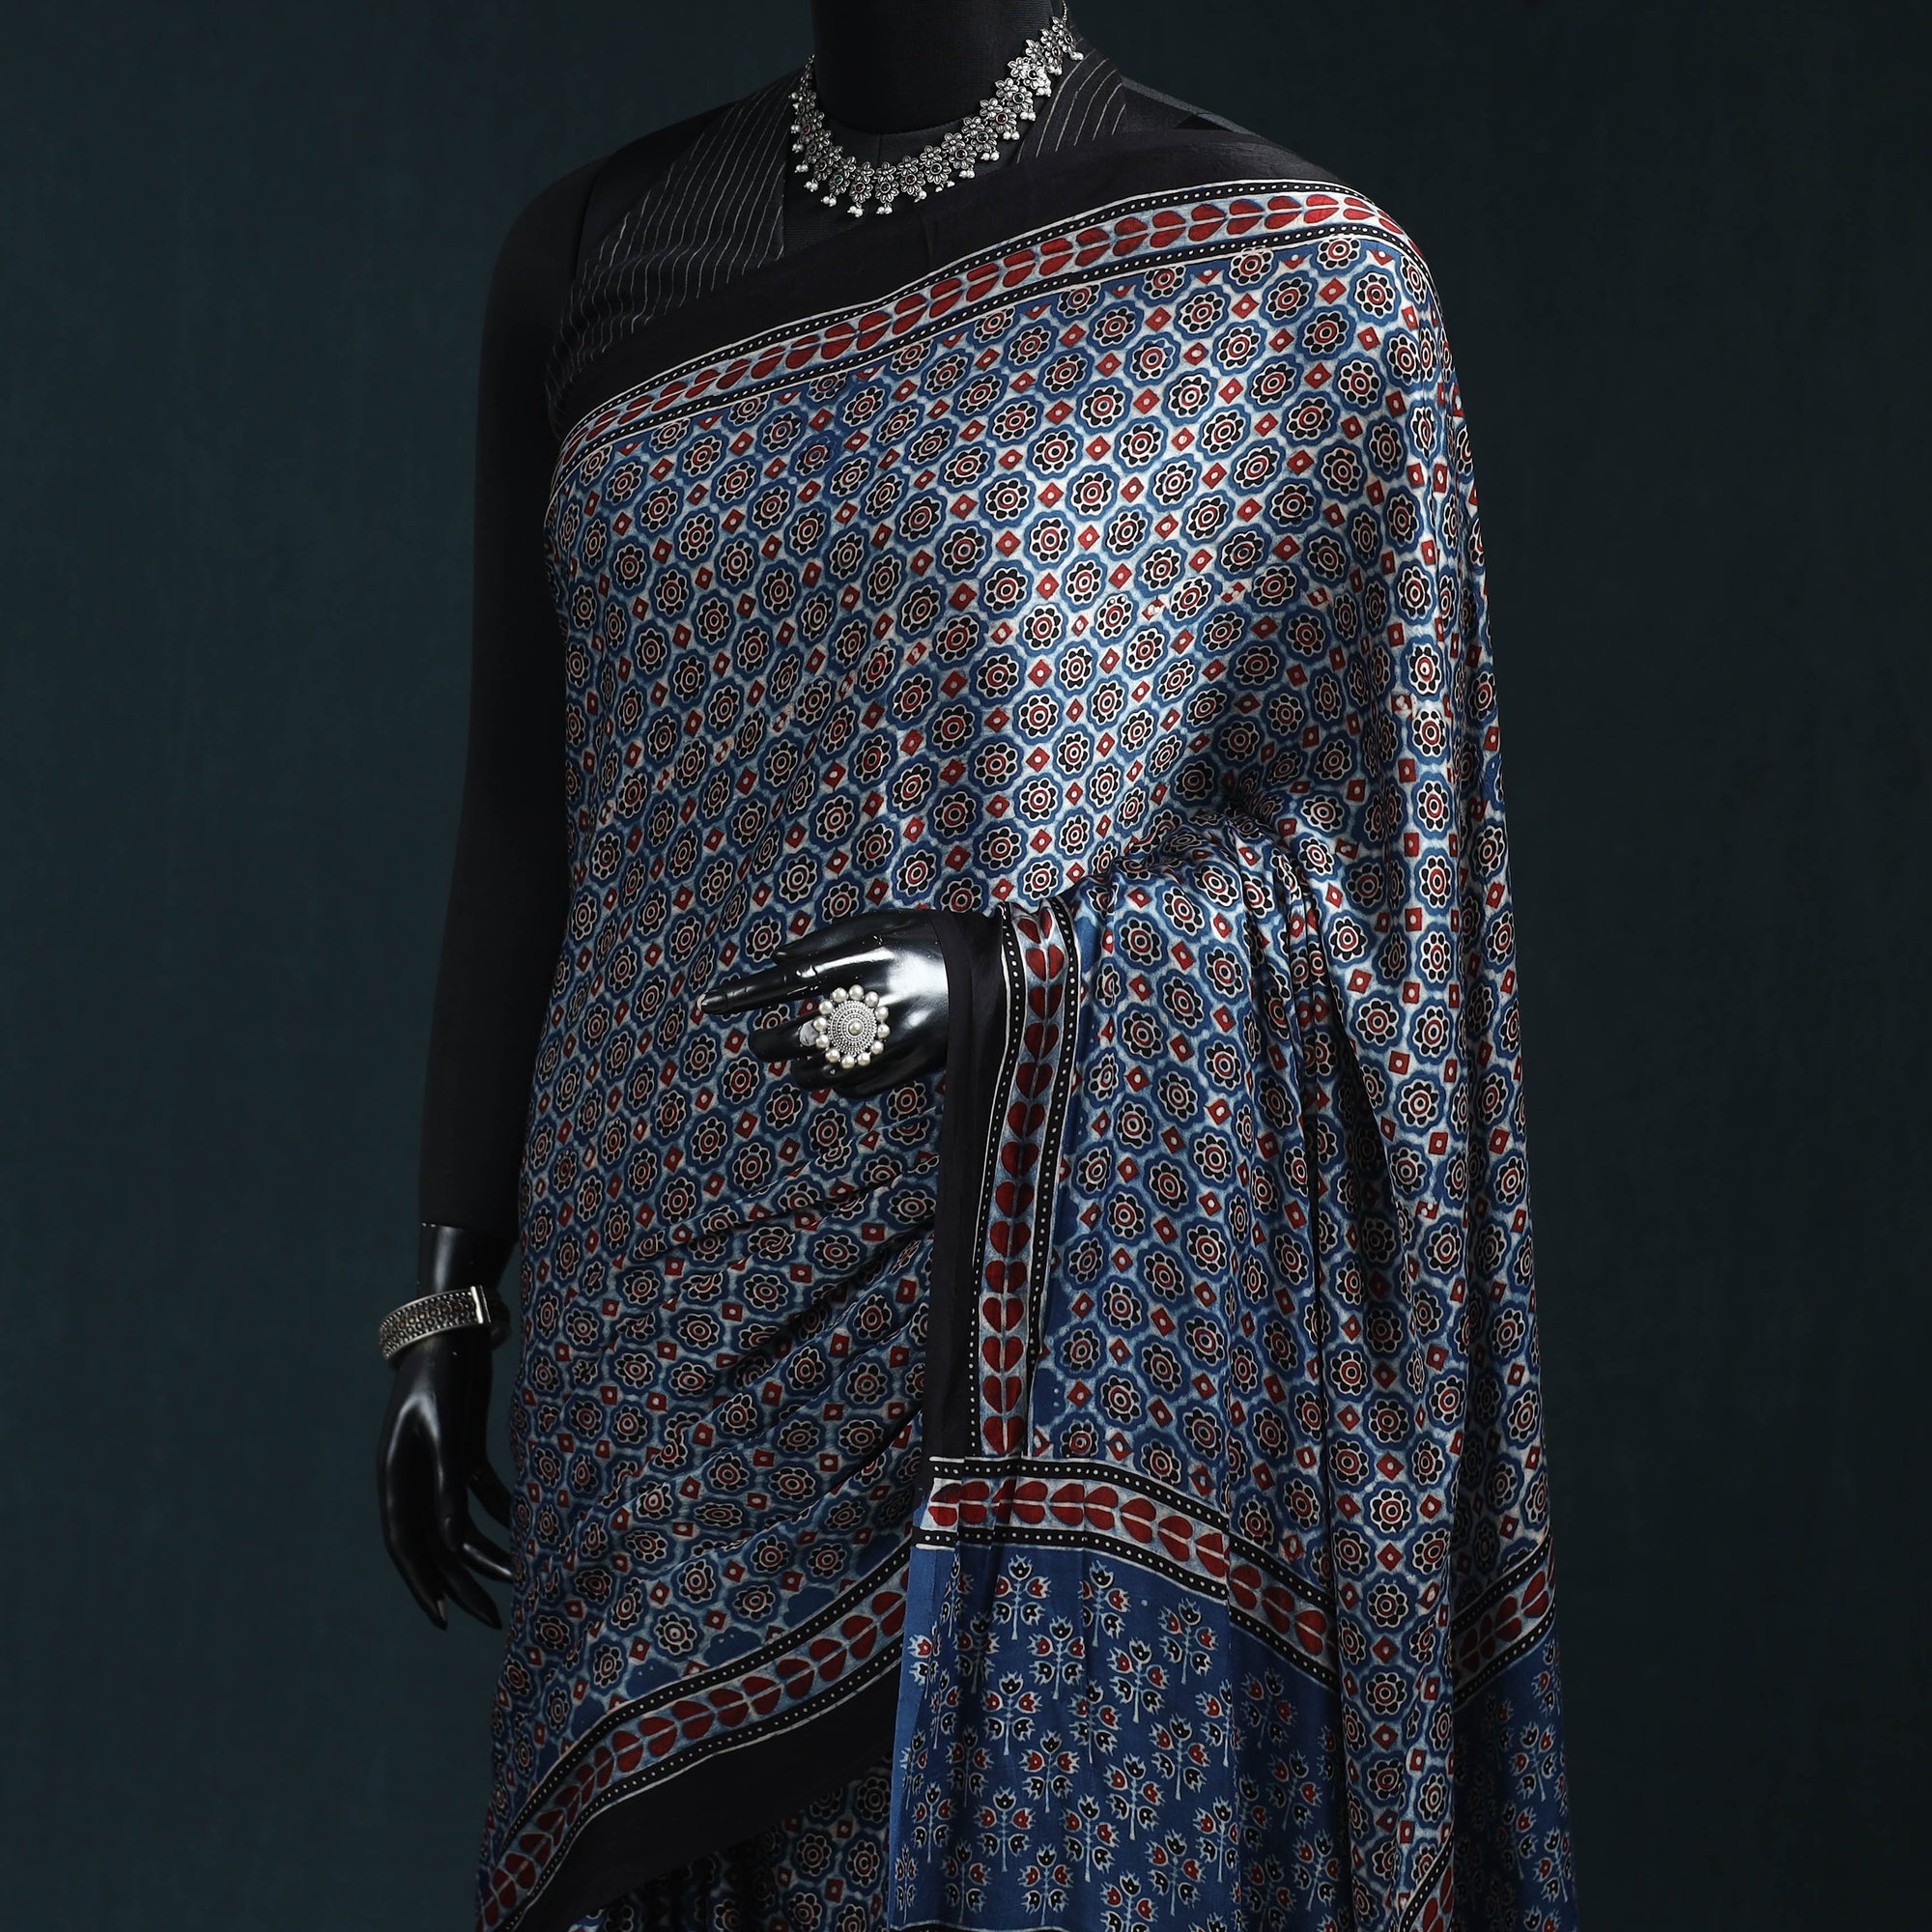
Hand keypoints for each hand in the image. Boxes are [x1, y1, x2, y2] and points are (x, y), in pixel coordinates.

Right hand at [376, 1326, 512, 1629]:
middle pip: (435, 1543)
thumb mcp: (446, 1433)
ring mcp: (437, 1466)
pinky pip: (480, 1496)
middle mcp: (412, 1478)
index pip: (404, 1544)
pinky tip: (528, 1531)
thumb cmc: (442, 1375)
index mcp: (394, 1475)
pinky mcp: (462, 1451)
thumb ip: (448, 1489)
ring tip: (522, 1578)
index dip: (423, 1584)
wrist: (452, 1326)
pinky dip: (501, 1515)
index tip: (445, 1618)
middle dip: (463, 1582)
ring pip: (459, 1524)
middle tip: (493, 1619)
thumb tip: (454, 1547)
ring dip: (487, 1552)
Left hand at [704, 910, 948, 1098]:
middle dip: (768, 1043)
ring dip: (799, 1068)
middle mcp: (879, 999)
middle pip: (802, 1033)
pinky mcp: (912, 1065)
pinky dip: (834, 1080)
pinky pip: (855, 1083)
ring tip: (795, 1060)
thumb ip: (829, 939)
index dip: (747, 994)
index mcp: (870, 958)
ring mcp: (896, 1037)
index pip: (791, 980)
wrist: (1004, 974)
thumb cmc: (935, 939)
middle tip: (759, 1043)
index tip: (711, 1005)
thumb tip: (776, 959)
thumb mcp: (886, 922)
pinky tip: (831, 1070)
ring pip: (825, 1068)